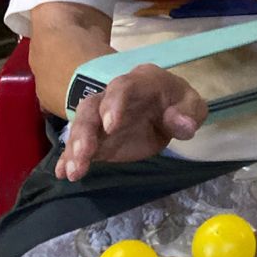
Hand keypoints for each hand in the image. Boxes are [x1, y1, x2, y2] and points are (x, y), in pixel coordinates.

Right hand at [55, 65, 207, 180]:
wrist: (165, 110)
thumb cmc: (178, 104)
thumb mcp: (192, 105)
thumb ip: (189, 112)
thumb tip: (181, 124)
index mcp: (141, 82)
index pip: (123, 87)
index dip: (114, 104)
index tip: (110, 126)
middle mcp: (114, 96)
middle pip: (93, 107)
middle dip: (86, 129)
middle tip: (84, 153)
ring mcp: (102, 117)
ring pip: (83, 126)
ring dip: (75, 147)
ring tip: (74, 172)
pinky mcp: (97, 138)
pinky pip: (79, 145)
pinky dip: (69, 158)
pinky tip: (63, 173)